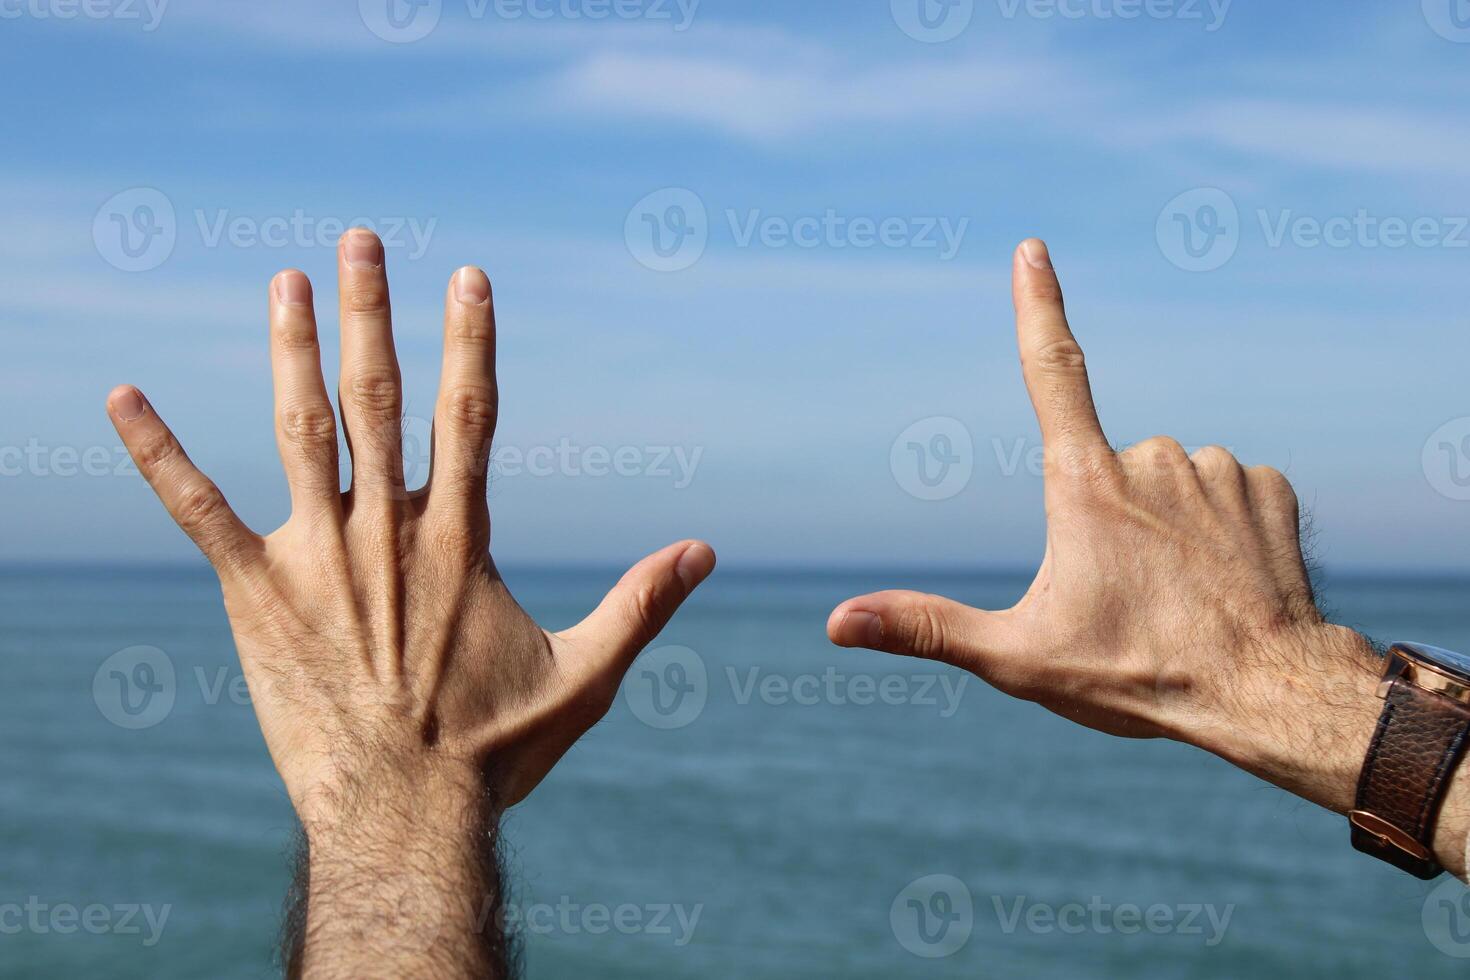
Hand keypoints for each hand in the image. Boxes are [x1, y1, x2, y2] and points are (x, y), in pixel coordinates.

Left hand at [106, 229, 715, 973]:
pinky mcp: (254, 595)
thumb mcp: (586, 675)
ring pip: (300, 431)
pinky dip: (158, 452)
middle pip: (380, 399)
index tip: (467, 276)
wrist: (403, 816)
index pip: (471, 416)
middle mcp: (387, 530)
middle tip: (359, 239)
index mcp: (459, 540)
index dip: (471, 341)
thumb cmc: (496, 750)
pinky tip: (121, 398)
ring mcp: (316, 557)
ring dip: (290, 350)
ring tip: (282, 278)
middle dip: (370, 313)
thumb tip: (706, 551)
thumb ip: (641, 603)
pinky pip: (197, 511)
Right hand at [827, 238, 1467, 874]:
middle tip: (1127, 601)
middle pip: (1106, 472)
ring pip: (1169, 484)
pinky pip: (1228, 494)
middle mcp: (1151, 458)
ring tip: (1181, 599)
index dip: (1037, 307)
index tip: (1033, 252)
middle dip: (1106, 521)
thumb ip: (927, 629)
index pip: (1051, 371)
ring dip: (1165, 526)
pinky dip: (1221, 530)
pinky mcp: (1270, 489)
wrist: (1268, 694)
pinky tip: (1226, 582)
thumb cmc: (1139, 676)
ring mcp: (1216, 468)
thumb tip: (836, 623)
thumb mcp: (1018, 658)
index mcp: (1084, 483)